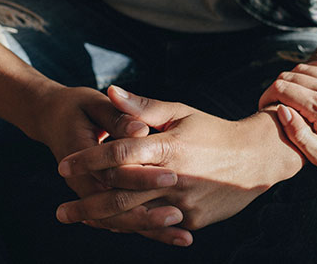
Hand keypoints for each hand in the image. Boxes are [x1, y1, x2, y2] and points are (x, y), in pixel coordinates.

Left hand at [56, 86, 302, 236]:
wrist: (256, 158)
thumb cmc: (214, 131)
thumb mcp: (182, 113)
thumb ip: (144, 108)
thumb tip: (112, 90)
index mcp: (169, 146)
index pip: (119, 154)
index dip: (88, 159)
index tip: (63, 165)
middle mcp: (174, 177)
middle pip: (120, 194)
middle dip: (86, 204)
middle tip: (61, 211)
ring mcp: (184, 202)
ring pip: (135, 216)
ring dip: (104, 221)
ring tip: (81, 220)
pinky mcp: (193, 219)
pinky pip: (156, 226)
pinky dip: (134, 226)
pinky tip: (115, 226)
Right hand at [259, 59, 316, 183]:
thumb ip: (297, 133)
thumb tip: (281, 109)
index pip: (281, 88)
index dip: (267, 96)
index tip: (265, 108)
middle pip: (291, 75)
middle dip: (277, 88)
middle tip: (276, 104)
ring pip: (306, 68)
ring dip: (293, 80)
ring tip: (292, 97)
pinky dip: (312, 72)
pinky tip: (310, 87)